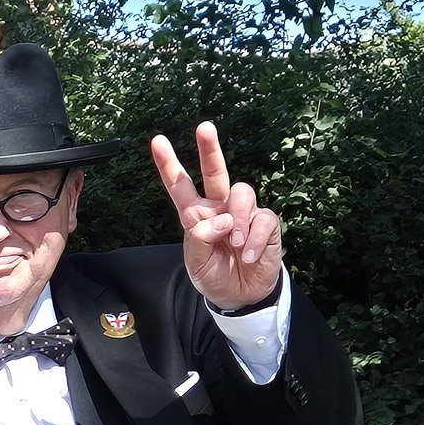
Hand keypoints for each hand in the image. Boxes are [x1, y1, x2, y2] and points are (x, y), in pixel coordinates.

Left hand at [150, 122, 281, 313]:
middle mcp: (220, 208)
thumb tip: (220, 220)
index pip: (180, 187)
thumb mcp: (197, 265)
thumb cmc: (216, 276)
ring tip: (234, 245)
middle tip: (204, 128)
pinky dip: (255, 239)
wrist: (241, 296)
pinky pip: (262, 219)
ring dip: (237, 220)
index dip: (169, 165)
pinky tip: (249, 255)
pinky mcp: (266, 223)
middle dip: (209, 149)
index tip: (157, 142)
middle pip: (215, 172)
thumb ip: (201, 241)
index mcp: (197, 215)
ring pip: (241, 193)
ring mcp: (244, 213)